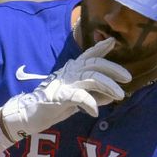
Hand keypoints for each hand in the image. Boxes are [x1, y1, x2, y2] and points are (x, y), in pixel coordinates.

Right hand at [0, 37, 130, 142]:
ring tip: (119, 96)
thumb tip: (112, 96)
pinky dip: (90, 103)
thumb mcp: (77, 100)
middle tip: (128, 78)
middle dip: (113, 69)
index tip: (112, 41)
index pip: (88, 56)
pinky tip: (95, 112)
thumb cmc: (53, 107)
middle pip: (95, 64)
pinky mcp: (60, 96)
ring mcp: (64, 83)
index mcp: (72, 71)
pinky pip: (79, 95)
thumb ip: (94, 96)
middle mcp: (69, 73)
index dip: (100, 48)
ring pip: (92, 77)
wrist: (29, 115)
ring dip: (108, 86)